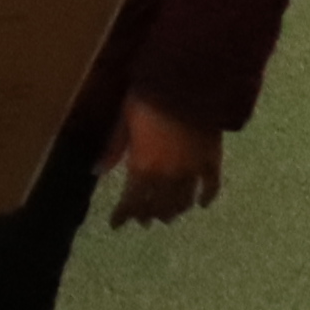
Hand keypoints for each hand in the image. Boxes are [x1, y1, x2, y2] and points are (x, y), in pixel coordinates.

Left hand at [109, 97, 228, 224]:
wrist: (188, 84)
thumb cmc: (148, 98)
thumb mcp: (122, 122)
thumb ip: (113, 149)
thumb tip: (97, 171)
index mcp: (143, 167)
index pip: (132, 201)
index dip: (124, 215)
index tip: (117, 225)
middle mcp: (169, 175)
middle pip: (158, 205)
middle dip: (149, 214)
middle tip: (143, 221)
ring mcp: (193, 170)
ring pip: (183, 200)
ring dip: (174, 211)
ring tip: (167, 216)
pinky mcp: (213, 160)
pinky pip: (212, 186)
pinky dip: (207, 197)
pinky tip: (202, 204)